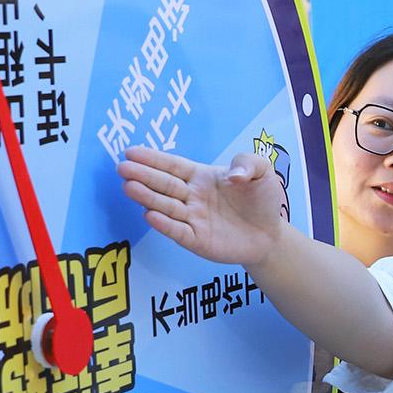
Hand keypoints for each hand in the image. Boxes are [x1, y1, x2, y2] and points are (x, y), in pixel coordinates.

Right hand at [118, 145, 289, 269]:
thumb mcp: (263, 171)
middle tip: (122, 168)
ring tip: (129, 187)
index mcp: (201, 177)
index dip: (153, 158)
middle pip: (164, 184)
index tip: (131, 151)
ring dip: (147, 197)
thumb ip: (248, 163)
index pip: (173, 165)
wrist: (271, 235)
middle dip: (143, 175)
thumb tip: (232, 175)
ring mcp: (192, 219)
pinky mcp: (197, 240)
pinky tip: (150, 215)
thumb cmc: (262, 200)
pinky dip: (164, 224)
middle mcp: (192, 197)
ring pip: (166, 206)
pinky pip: (178, 231)